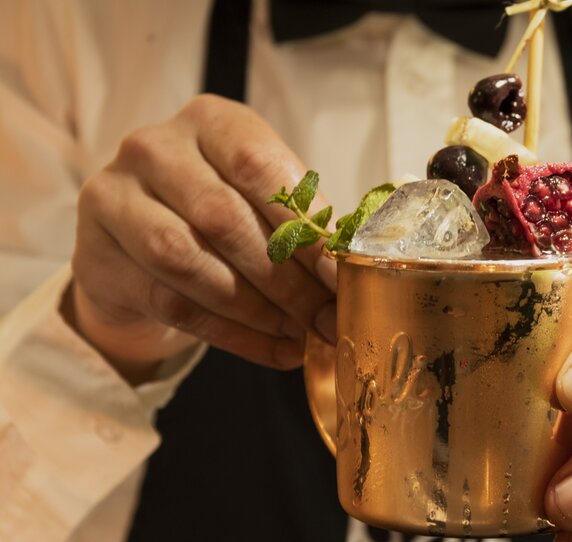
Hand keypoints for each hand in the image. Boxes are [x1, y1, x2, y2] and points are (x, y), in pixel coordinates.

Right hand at [70, 95, 336, 381]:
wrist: (135, 245)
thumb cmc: (218, 214)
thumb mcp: (260, 198)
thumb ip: (302, 223)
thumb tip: (356, 274)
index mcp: (209, 121)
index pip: (258, 167)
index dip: (306, 227)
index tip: (343, 276)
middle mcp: (153, 148)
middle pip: (224, 218)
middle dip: (287, 278)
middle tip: (329, 317)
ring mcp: (113, 198)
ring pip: (190, 262)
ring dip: (258, 309)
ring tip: (303, 334)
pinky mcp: (96, 257)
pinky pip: (173, 304)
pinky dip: (234, 335)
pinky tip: (275, 351)